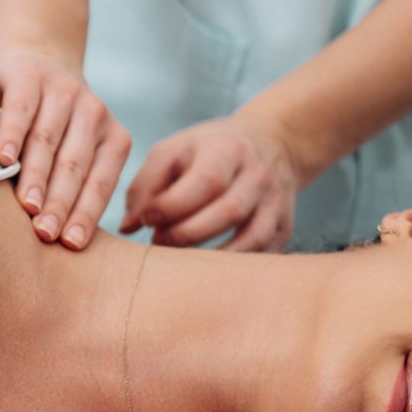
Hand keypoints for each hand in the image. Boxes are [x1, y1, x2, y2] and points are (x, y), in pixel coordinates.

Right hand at [0, 47, 133, 250]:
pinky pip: (21, 110)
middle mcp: (93, 113)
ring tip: (26, 206)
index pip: (99, 182)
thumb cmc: (53, 127)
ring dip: (36, 176)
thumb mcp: (75, 149)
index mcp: (112, 138)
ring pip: (48, 140)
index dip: (85, 214)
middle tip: (45, 234)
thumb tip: (63, 242)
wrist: (38, 59)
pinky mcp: (29, 77)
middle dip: (60, 202)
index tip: (71, 244)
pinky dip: (11, 135)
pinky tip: (2, 160)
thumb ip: (75, 184)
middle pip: (75, 165)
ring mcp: (63, 91)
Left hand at [120, 112, 302, 251]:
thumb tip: (127, 227)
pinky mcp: (284, 226)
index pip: (205, 182)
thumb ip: (145, 185)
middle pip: (228, 212)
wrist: (271, 143)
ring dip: (210, 257)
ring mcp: (276, 203)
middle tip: (158, 242)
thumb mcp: (174, 151)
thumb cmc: (208, 151)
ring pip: (250, 238)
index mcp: (227, 150)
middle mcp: (258, 175)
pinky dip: (232, 266)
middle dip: (186, 234)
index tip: (147, 220)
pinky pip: (261, 254)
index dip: (172, 206)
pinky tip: (206, 268)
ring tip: (178, 259)